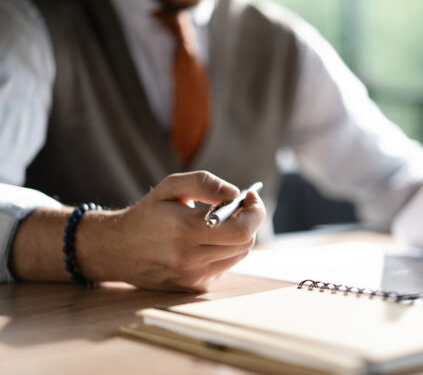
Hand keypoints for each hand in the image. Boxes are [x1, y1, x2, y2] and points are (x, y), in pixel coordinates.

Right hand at [77, 171, 265, 291]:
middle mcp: (190, 259)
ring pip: (239, 254)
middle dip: (248, 221)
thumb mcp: (170, 187)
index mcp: (184, 230)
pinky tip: (205, 242)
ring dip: (237, 236)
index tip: (250, 197)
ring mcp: (193, 277)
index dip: (255, 212)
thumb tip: (234, 194)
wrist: (117, 249)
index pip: (242, 230)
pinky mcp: (194, 288)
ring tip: (217, 224)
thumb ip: (204, 183)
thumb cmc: (148, 214)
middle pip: (245, 242)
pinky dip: (224, 251)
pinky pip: (225, 266)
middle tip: (236, 207)